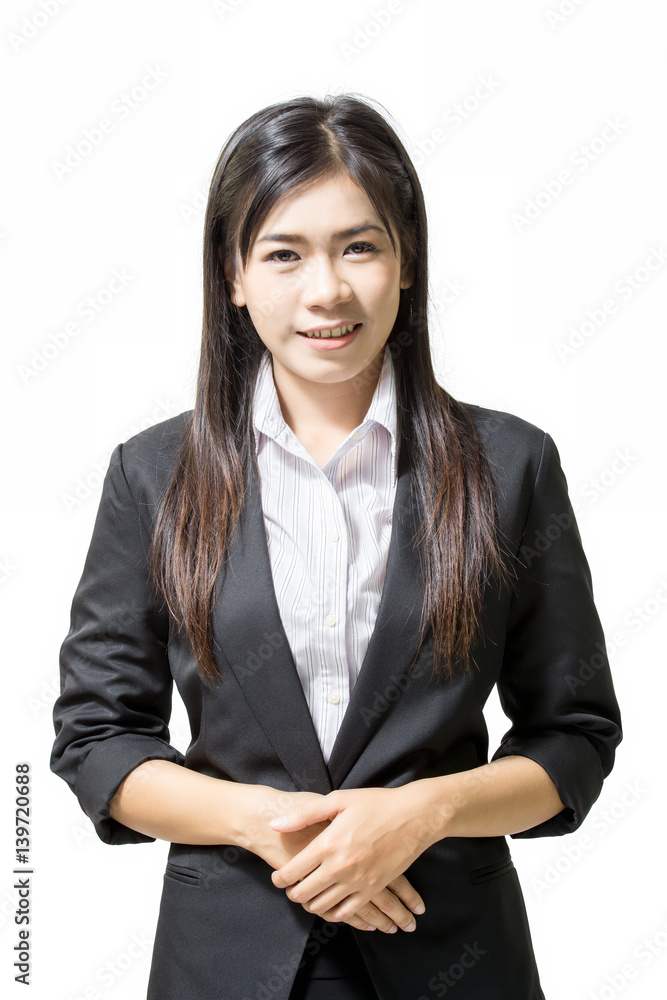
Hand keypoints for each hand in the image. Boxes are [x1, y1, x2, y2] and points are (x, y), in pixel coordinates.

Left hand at [268, 786, 429, 926]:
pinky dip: (334, 913)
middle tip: (291, 887)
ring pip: (323, 907)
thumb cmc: (375, 804)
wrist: (413, 817)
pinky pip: (347, 913)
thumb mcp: (338, 800)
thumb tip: (275, 824)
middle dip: (293, 893)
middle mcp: (340, 867)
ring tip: (309, 895)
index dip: (279, 878)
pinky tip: (331, 905)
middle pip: (304, 893)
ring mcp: (357, 881)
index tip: (277, 877)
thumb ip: (304, 814)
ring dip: (311, 904)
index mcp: (328, 844)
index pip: (292, 872)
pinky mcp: (373, 889)